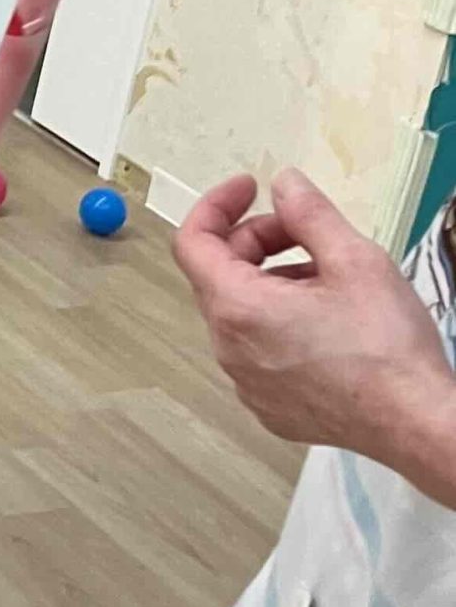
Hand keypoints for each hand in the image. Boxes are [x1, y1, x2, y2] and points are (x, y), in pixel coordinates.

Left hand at [173, 169, 454, 467]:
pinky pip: (259, 350)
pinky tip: (330, 320)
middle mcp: (228, 349)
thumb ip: (310, 214)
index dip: (216, 205)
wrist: (413, 422)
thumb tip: (284, 184)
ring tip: (331, 278)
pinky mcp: (268, 405)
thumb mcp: (354, 260)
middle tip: (309, 232)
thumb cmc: (386, 347)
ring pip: (242, 313)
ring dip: (273, 281)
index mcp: (238, 309)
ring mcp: (245, 383)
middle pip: (219, 275)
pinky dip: (281, 322)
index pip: (193, 242)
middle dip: (257, 241)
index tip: (249, 188)